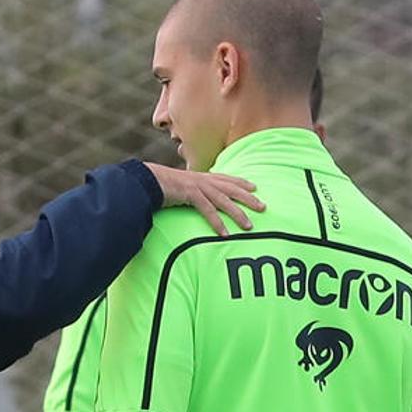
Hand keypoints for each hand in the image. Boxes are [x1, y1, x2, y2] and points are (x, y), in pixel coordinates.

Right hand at [145, 162, 264, 235]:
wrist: (147, 181)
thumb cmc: (162, 185)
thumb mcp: (181, 186)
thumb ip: (192, 191)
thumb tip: (196, 198)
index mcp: (202, 176)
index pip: (226, 178)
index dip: (241, 182)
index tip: (254, 187)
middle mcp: (203, 180)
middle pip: (231, 189)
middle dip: (248, 198)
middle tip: (263, 207)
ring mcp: (198, 187)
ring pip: (224, 201)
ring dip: (237, 214)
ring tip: (249, 226)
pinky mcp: (190, 195)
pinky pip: (207, 211)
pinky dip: (217, 223)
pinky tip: (225, 234)